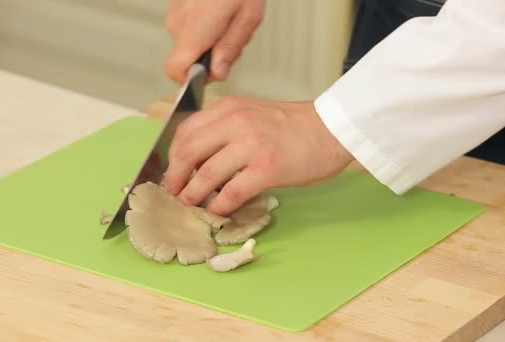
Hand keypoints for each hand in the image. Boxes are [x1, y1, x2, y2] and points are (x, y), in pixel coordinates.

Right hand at [164, 0, 264, 82]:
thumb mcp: (248, 18)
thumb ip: (230, 50)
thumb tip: (217, 73)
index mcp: (195, 28)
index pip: (174, 69)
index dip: (190, 79)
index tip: (210, 74)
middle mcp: (178, 21)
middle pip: (190, 56)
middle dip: (213, 53)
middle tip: (235, 35)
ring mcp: (175, 11)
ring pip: (192, 40)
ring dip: (212, 37)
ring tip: (231, 17)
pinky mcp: (177, 4)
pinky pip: (190, 25)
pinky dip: (207, 24)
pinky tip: (222, 9)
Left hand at [164, 96, 353, 215]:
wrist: (332, 129)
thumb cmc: (293, 126)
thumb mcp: (252, 115)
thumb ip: (225, 130)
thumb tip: (198, 161)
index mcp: (229, 108)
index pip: (185, 131)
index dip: (173, 156)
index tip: (173, 172)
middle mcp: (235, 122)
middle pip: (188, 151)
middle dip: (176, 177)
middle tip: (175, 193)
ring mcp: (251, 145)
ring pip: (206, 174)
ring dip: (193, 194)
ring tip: (192, 204)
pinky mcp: (267, 168)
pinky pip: (231, 192)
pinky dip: (220, 205)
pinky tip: (219, 211)